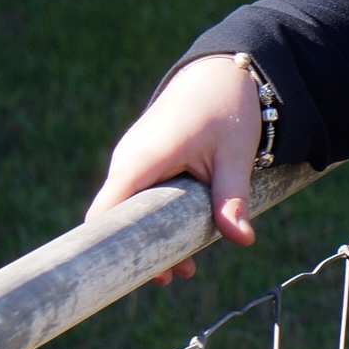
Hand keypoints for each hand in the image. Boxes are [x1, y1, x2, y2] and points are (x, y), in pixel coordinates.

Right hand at [87, 54, 262, 286]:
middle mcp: (128, 160)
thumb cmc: (227, 108)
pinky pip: (141, 195)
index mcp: (141, 159)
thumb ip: (232, 198)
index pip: (106, 213)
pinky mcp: (145, 159)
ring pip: (132, 208)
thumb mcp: (234, 155)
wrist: (224, 70)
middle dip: (142, 250)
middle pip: (118, 218)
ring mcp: (134, 158)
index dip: (111, 247)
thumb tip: (242, 240)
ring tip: (186, 269)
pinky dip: (158, 218)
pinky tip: (184, 238)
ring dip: (154, 237)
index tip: (132, 276)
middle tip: (175, 278)